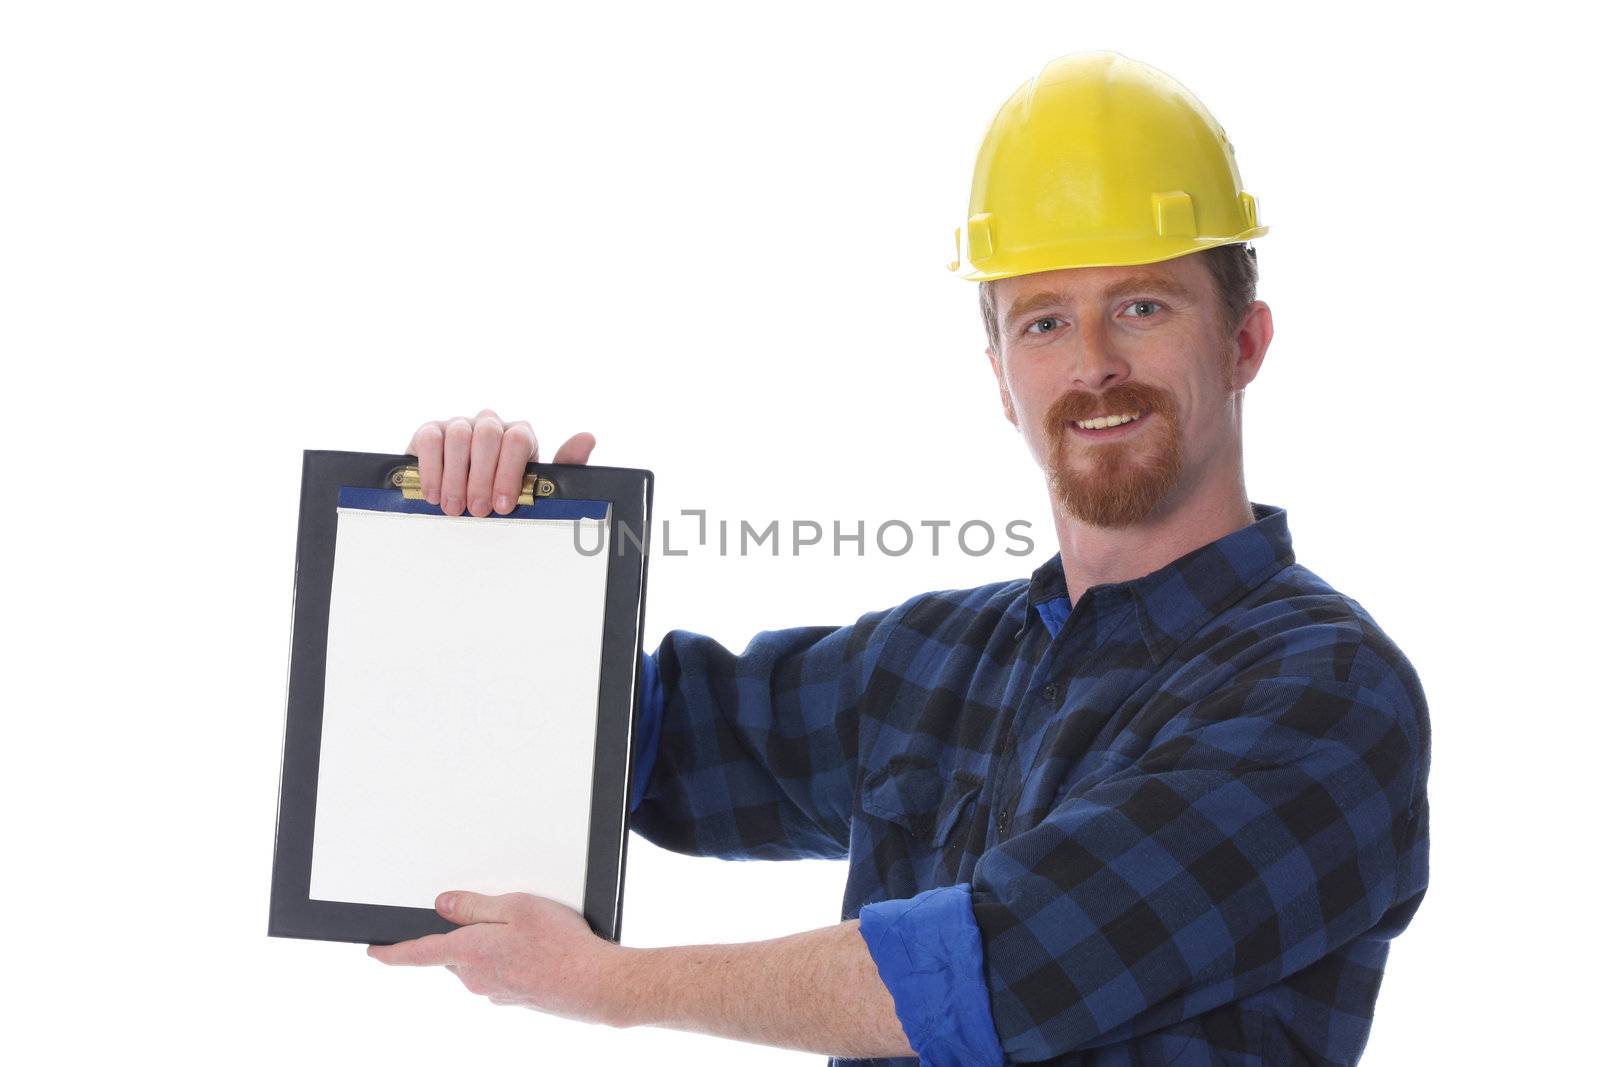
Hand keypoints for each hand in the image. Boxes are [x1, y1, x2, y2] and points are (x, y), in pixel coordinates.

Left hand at [367, 891, 634, 1025]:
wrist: (595, 984)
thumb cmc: (562, 945)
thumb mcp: (516, 907)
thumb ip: (475, 907)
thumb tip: (444, 906)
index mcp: (469, 953)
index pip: (417, 954)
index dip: (391, 952)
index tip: (374, 951)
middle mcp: (475, 979)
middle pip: (453, 954)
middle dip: (465, 934)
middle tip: (498, 914)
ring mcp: (495, 992)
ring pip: (478, 963)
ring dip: (493, 946)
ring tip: (531, 930)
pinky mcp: (514, 998)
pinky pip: (499, 974)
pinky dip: (511, 960)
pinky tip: (539, 949)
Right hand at [406, 409, 596, 516]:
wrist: (460, 500)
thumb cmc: (501, 494)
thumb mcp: (533, 488)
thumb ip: (563, 467)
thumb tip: (588, 438)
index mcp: (519, 435)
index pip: (518, 439)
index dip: (509, 473)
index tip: (503, 506)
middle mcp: (491, 425)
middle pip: (488, 434)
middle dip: (482, 477)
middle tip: (477, 510)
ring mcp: (460, 425)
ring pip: (459, 435)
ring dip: (456, 477)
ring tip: (454, 508)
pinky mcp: (431, 431)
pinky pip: (430, 439)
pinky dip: (431, 468)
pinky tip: (434, 494)